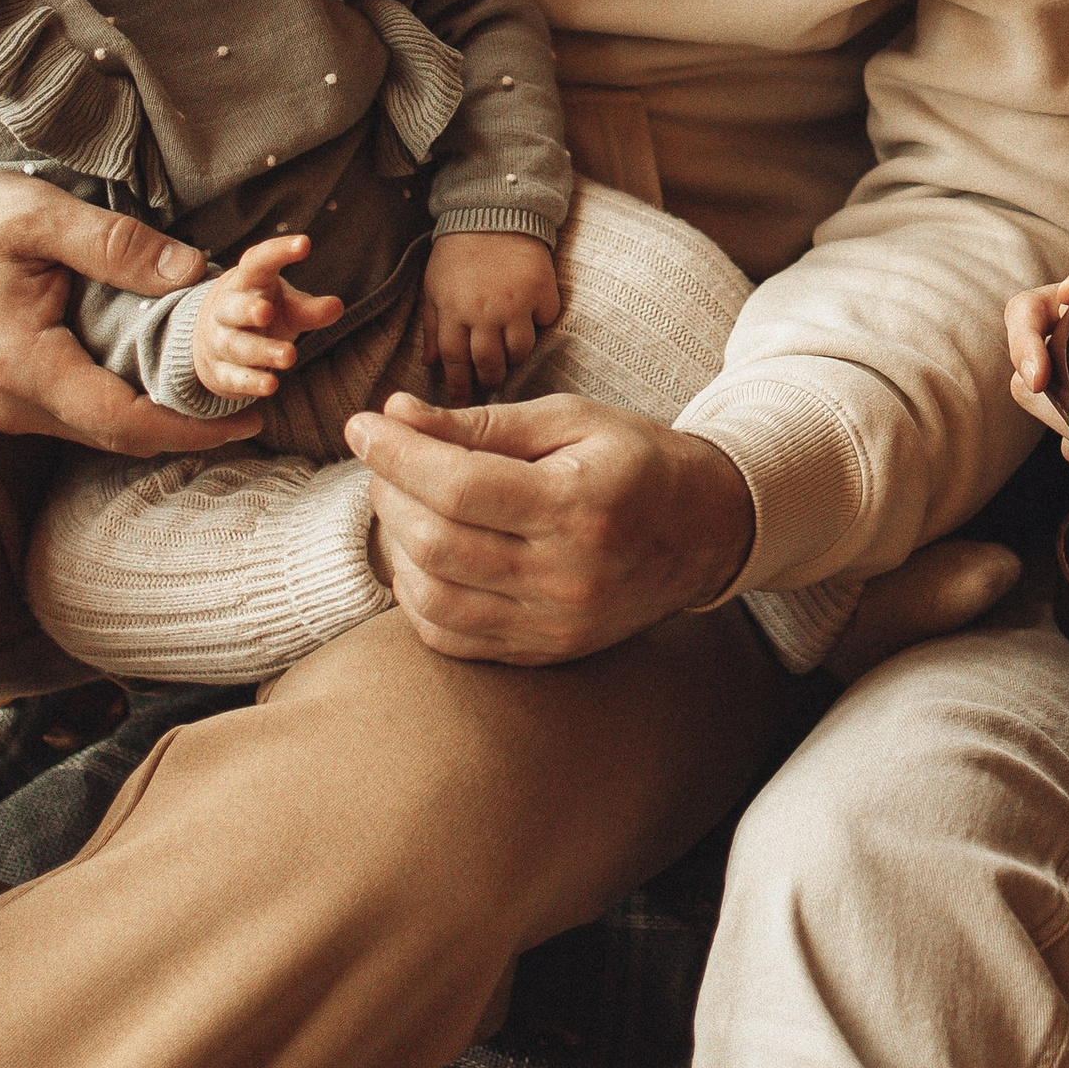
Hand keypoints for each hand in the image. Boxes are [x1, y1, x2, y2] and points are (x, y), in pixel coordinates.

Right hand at [0, 171, 261, 454]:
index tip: (253, 415)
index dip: (195, 428)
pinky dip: (119, 397)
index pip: (125, 423)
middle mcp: (10, 404)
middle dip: (189, 423)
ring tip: (221, 383)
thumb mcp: (35, 216)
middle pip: (116, 433)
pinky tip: (156, 371)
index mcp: (23, 367)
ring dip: (155, 411)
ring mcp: (0, 405)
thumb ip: (117, 247)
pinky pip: (70, 409)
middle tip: (257, 395)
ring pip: (93, 425)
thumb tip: (195, 274)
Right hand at [190, 233, 344, 405]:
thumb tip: (337, 306)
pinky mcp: (219, 372)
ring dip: (261, 351)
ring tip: (289, 356)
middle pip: (232, 307)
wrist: (214, 341)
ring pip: (235, 345)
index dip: (279, 252)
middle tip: (266, 312)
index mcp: (248, 282)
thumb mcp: (286, 307)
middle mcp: (227, 309)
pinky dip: (251, 382)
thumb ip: (309, 308)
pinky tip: (271, 386)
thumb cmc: (261, 313)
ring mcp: (219, 341)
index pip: (258, 262)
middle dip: (247, 310)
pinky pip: (233, 377)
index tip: (305, 243)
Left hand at [344, 391, 756, 663]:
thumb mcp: (570, 420)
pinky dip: (418, 597)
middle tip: (385, 459)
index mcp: (579, 505)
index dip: (396, 453)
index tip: (363, 424)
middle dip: (389, 494)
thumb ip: (481, 423)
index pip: (459, 484)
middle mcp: (568, 576)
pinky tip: (423, 556)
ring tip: (403, 504)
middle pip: (436, 543)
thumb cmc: (635, 461)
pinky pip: (451, 638)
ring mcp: (555, 625)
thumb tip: (396, 414)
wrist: (705, 530)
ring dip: (395, 546)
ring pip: (433, 598)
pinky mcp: (545, 653)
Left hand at [419, 229, 562, 405]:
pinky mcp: (543, 289)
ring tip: (511, 351)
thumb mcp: (434, 287)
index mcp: (454, 311)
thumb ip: (432, 326)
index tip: (462, 400)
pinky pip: (547, 320)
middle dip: (490, 377)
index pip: (455, 362)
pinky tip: (534, 316)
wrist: (492, 211)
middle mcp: (485, 311)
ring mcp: (517, 302)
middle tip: (492, 380)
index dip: (459, 386)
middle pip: (490, 362)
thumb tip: (431, 365)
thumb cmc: (457, 253)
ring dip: (515, 355)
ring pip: (521, 349)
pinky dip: (541, 322)